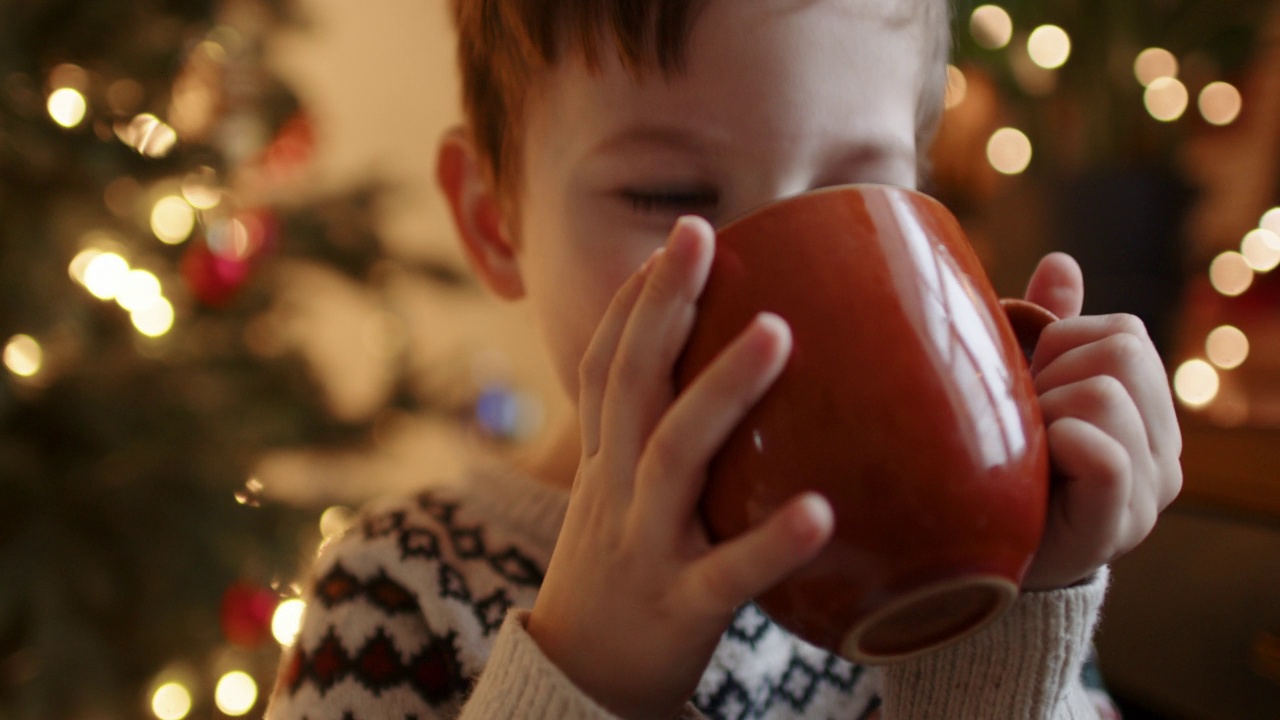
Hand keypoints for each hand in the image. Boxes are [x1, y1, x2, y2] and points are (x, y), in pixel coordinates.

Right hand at [527, 216, 833, 718]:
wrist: (578, 685)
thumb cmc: (619, 578)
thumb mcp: (620, 502)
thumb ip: (661, 446)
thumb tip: (730, 389)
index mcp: (606, 463)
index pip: (605, 365)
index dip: (635, 300)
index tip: (678, 237)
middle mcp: (616, 490)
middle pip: (630, 384)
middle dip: (662, 306)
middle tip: (703, 236)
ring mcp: (644, 546)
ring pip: (672, 457)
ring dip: (720, 391)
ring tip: (777, 332)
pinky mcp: (679, 607)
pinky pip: (727, 573)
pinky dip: (771, 543)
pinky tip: (822, 511)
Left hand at [1019, 253, 1181, 589]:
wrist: (978, 556)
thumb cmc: (1003, 464)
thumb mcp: (1025, 387)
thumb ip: (1050, 329)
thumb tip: (1061, 261)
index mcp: (1146, 410)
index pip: (1122, 331)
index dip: (1059, 344)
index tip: (1030, 389)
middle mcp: (1162, 451)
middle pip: (1120, 350)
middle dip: (1053, 372)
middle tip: (1025, 424)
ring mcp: (1146, 492)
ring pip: (1105, 393)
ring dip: (1044, 412)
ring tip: (1025, 451)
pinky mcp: (1113, 528)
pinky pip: (1105, 456)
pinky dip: (1063, 444)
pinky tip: (1038, 466)